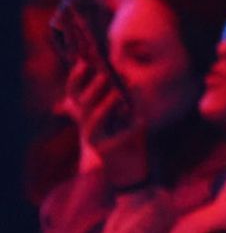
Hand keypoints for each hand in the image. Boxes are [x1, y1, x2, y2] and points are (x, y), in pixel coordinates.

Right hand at [68, 60, 147, 189]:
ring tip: (118, 94)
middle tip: (106, 76)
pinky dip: (132, 128)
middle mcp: (86, 124)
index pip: (73, 92)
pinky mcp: (106, 152)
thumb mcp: (123, 114)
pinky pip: (119, 137)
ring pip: (94, 119)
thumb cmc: (125, 137)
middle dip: (94, 88)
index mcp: (87, 113)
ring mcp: (94, 138)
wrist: (127, 171)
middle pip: (83, 103)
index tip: (85, 62)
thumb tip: (123, 73)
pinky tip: (143, 121)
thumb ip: (120, 96)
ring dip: (106, 105)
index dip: (76, 77)